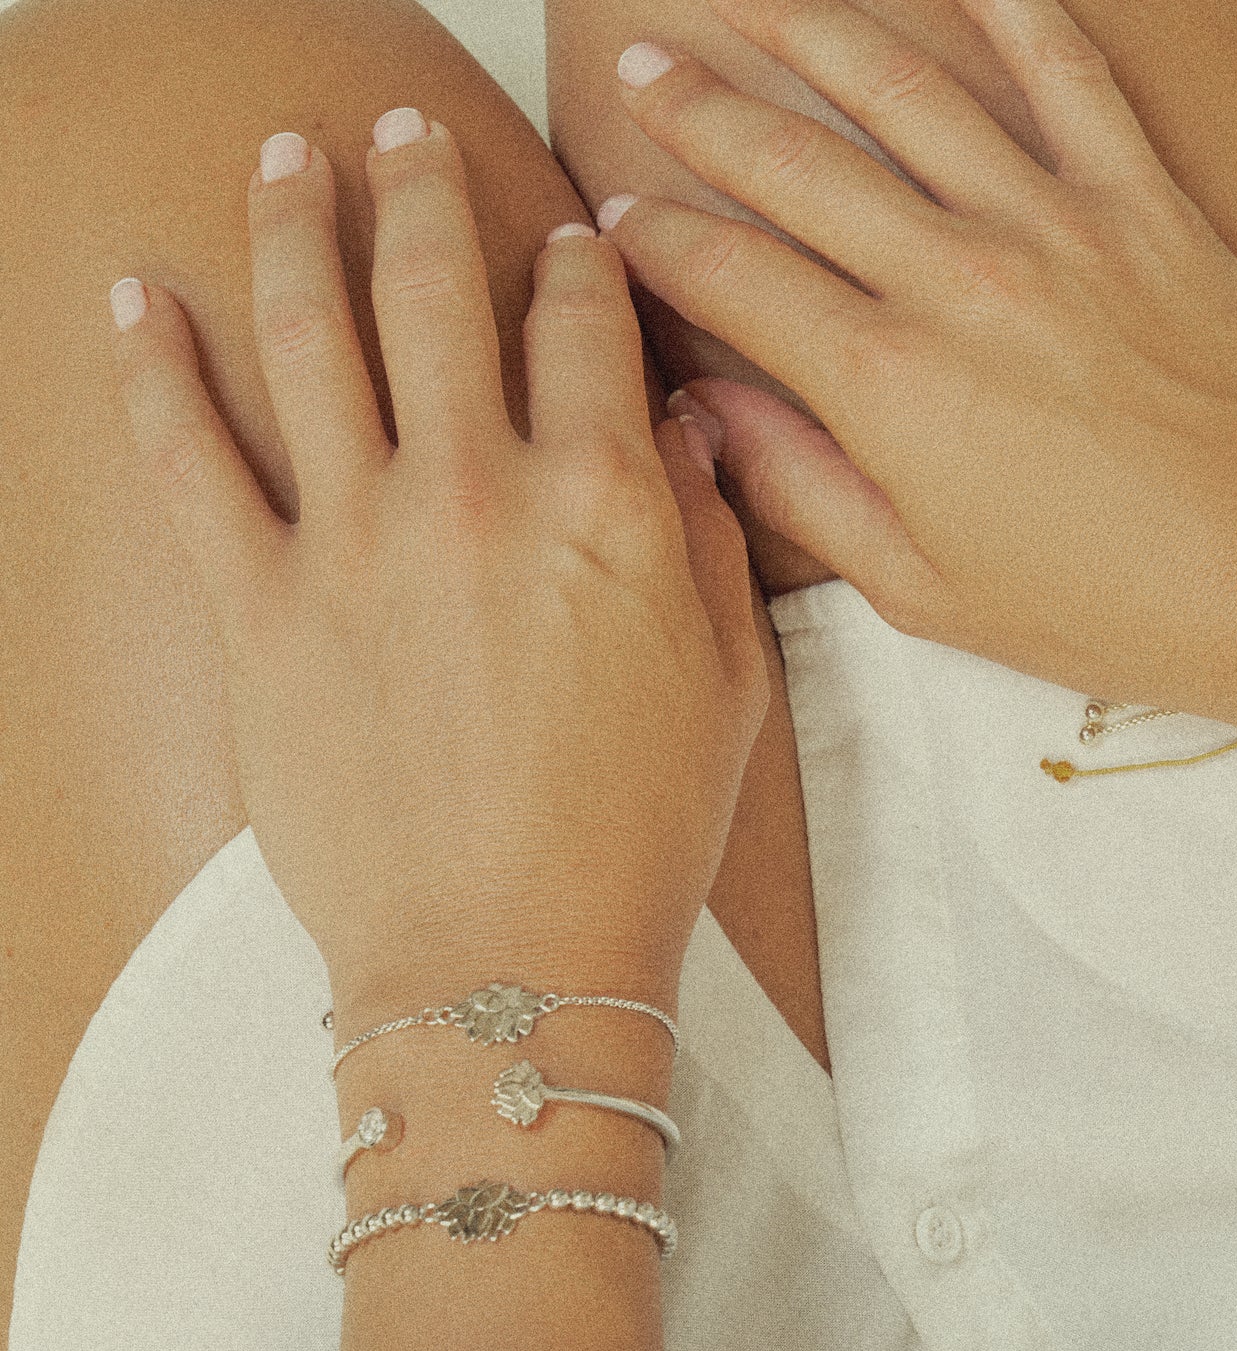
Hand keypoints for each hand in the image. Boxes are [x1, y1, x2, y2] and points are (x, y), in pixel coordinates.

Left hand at [110, 113, 765, 1016]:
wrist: (512, 962)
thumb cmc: (637, 834)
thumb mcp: (730, 682)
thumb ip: (712, 537)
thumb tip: (694, 429)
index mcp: (609, 502)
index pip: (587, 328)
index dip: (579, 265)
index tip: (571, 239)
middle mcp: (479, 489)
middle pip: (440, 290)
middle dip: (425, 188)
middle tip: (409, 131)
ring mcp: (359, 540)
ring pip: (314, 331)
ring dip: (297, 223)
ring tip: (287, 156)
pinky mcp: (261, 606)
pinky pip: (189, 456)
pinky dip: (153, 365)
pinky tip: (136, 296)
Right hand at [597, 0, 1236, 733]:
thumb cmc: (1113, 604)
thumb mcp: (925, 589)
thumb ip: (801, 489)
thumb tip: (708, 410)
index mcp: (888, 387)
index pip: (727, 274)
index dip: (654, 241)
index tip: (615, 223)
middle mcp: (958, 283)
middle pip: (791, 158)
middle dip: (696, 106)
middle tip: (641, 64)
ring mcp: (1057, 229)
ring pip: (905, 87)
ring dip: (810, 25)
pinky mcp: (1148, 205)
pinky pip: (1068, 73)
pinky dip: (1007, 10)